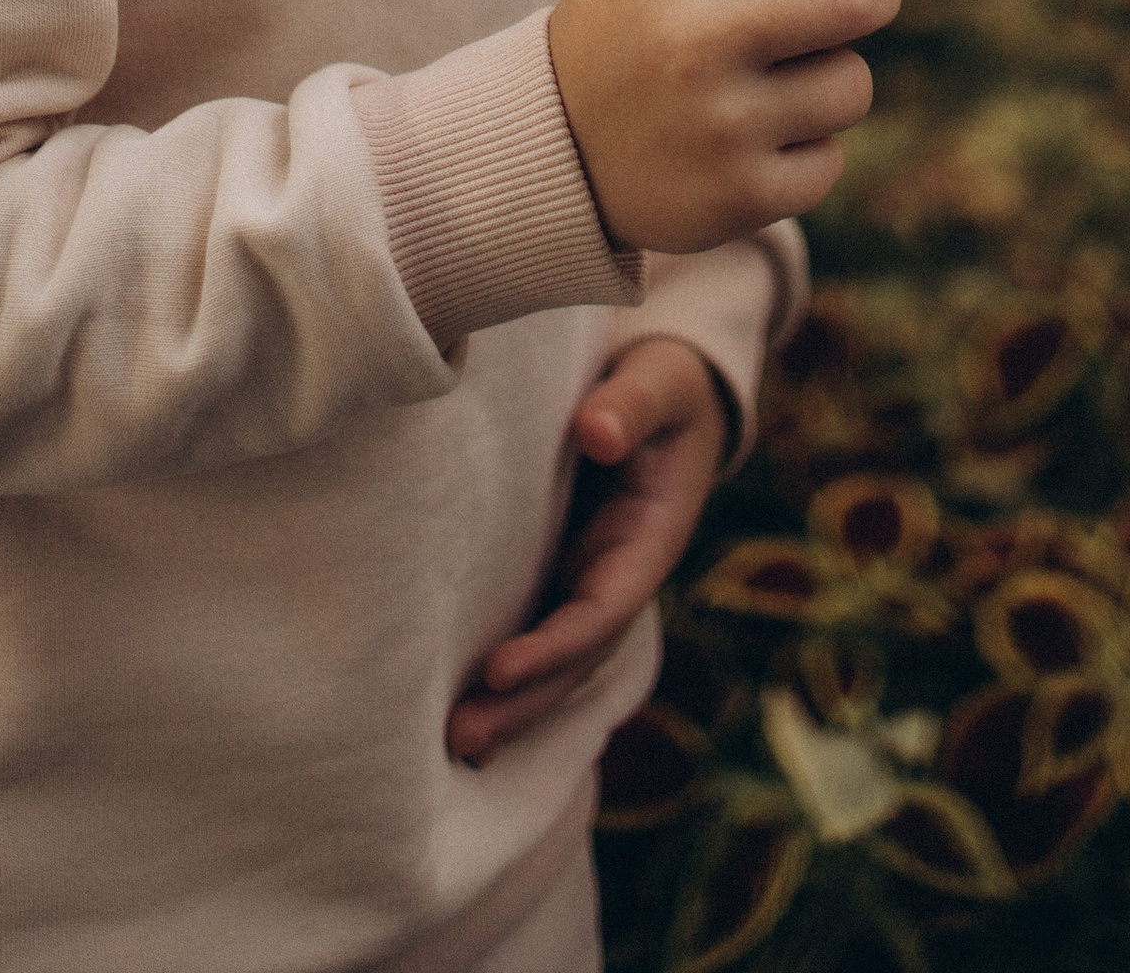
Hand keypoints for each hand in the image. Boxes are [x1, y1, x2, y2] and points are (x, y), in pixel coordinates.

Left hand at [446, 336, 722, 766]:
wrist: (673, 397)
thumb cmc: (664, 388)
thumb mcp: (658, 385)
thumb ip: (632, 405)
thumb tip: (596, 431)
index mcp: (649, 540)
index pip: (604, 609)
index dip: (556, 645)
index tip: (500, 669)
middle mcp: (621, 576)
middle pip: (577, 657)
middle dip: (526, 702)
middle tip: (463, 737)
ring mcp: (592, 581)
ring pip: (557, 661)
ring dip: (512, 705)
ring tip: (455, 743)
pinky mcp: (563, 575)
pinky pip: (538, 635)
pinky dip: (507, 678)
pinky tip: (457, 706)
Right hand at [547, 0, 917, 253]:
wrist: (554, 157)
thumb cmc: (625, 24)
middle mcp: (686, 49)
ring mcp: (716, 131)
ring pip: (852, 83)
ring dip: (832, 73)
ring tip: (772, 78)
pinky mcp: (740, 200)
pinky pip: (832, 157)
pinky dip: (808, 145)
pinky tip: (752, 139)